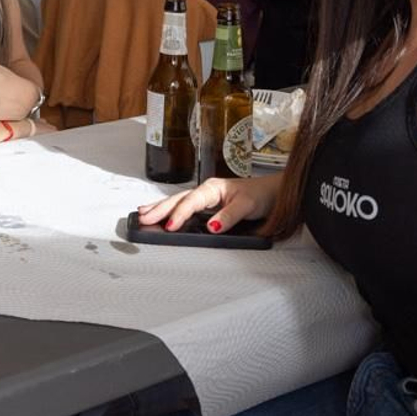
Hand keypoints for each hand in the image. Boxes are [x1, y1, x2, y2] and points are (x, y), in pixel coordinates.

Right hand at [137, 174, 280, 233]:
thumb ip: (229, 216)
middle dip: (160, 209)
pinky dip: (170, 210)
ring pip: (177, 201)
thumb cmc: (261, 196)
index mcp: (213, 188)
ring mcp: (205, 198)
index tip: (170, 226)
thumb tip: (212, 227)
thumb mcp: (247, 206)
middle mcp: (206, 191)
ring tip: (143, 214)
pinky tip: (161, 214)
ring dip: (160, 208)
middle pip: (178, 200)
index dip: (179, 214)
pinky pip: (183, 206)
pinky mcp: (206, 206)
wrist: (274, 193)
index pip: (191, 202)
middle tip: (143, 218)